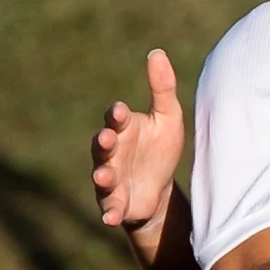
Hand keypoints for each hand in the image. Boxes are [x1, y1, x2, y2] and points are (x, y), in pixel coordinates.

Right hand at [92, 49, 186, 230]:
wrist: (159, 187)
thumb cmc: (160, 147)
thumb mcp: (168, 117)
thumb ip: (162, 87)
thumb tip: (156, 52)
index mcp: (124, 128)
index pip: (116, 118)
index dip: (117, 115)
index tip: (121, 111)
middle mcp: (111, 152)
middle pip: (102, 145)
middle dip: (103, 142)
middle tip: (107, 138)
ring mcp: (110, 178)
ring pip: (101, 175)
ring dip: (102, 176)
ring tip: (103, 176)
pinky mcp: (114, 203)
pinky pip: (109, 207)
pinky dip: (109, 212)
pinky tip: (111, 217)